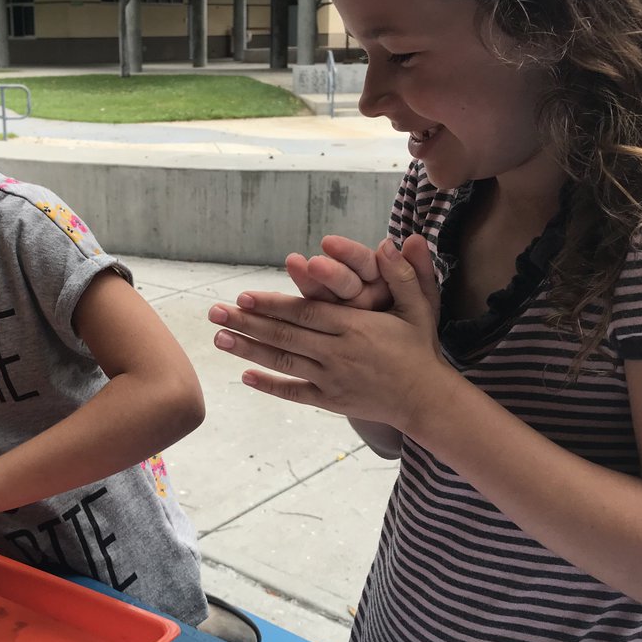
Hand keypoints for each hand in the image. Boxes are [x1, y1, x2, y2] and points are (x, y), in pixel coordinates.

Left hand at [210, 235, 448, 429]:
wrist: (428, 400)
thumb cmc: (421, 348)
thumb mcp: (419, 306)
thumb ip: (404, 274)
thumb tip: (393, 241)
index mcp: (354, 326)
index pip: (304, 312)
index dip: (271, 304)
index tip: (242, 296)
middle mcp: (338, 352)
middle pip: (284, 335)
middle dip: (246, 323)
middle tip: (214, 313)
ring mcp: (332, 379)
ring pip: (283, 362)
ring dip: (248, 350)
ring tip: (218, 339)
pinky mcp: (331, 401)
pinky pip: (295, 393)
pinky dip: (270, 385)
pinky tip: (245, 376)